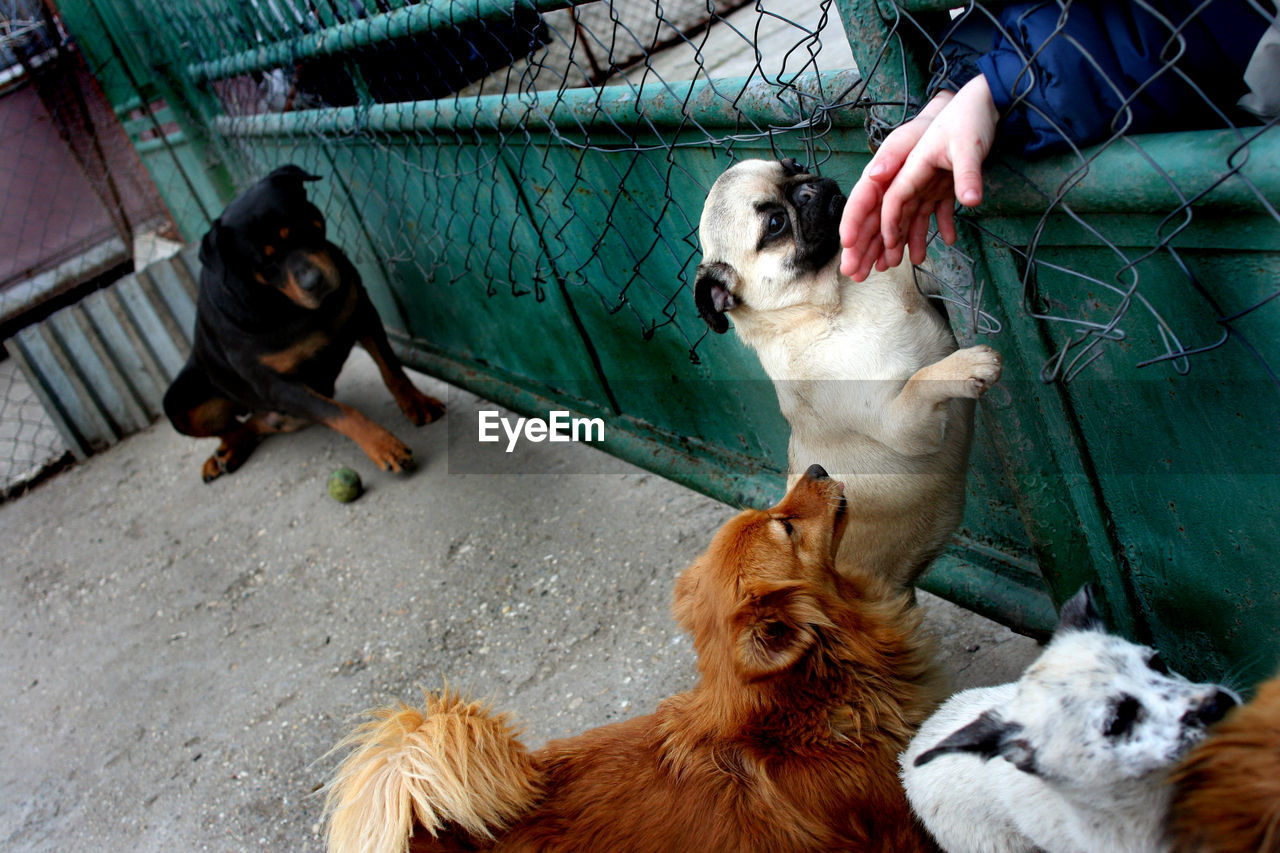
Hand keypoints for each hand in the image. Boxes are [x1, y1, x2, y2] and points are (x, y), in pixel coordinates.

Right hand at [840, 76, 997, 280]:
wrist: (983, 103)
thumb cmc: (969, 118)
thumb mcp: (967, 143)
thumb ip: (963, 171)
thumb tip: (968, 201)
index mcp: (900, 165)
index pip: (871, 198)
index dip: (857, 222)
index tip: (850, 246)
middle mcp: (904, 176)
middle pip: (879, 215)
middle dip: (866, 245)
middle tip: (855, 273)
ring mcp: (921, 183)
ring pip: (902, 219)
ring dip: (896, 244)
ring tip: (889, 269)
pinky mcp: (938, 186)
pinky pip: (930, 214)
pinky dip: (932, 231)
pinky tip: (936, 248)